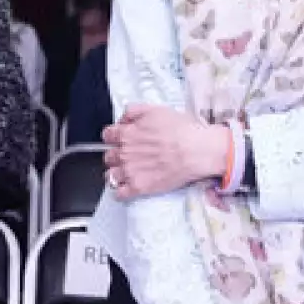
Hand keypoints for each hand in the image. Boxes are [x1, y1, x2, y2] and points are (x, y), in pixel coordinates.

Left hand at [102, 104, 225, 199]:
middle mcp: (124, 153)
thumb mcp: (156, 109)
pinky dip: (121, 192)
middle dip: (116, 156)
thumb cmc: (180, 129)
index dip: (114, 137)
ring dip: (116, 174)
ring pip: (110, 176)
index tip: (121, 139)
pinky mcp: (139, 187)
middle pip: (108, 156)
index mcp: (126, 133)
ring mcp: (129, 172)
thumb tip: (122, 120)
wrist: (196, 151)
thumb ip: (133, 111)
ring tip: (127, 174)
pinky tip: (128, 189)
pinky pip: (119, 194)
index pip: (107, 136)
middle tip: (128, 156)